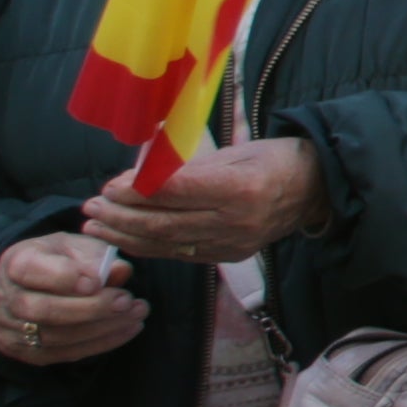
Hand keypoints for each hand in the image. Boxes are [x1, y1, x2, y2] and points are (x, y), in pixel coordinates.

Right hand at [0, 231, 145, 367]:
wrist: (34, 284)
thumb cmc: (61, 259)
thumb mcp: (78, 247)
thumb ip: (97, 256)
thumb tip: (120, 271)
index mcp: (14, 263)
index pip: (30, 270)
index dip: (64, 277)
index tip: (98, 281)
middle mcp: (5, 298)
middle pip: (41, 309)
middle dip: (90, 308)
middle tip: (128, 300)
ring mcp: (11, 329)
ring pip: (55, 336)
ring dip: (102, 328)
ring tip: (136, 314)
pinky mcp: (26, 352)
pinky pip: (64, 353)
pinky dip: (101, 343)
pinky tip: (128, 329)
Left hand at [82, 132, 323, 262]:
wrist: (315, 190)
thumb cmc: (274, 159)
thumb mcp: (236, 150)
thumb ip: (190, 167)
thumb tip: (139, 178)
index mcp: (243, 187)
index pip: (177, 192)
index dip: (138, 191)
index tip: (109, 187)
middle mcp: (238, 221)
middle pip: (166, 223)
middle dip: (121, 217)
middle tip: (91, 208)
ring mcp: (234, 243)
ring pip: (168, 244)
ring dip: (126, 236)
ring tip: (95, 228)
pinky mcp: (230, 256)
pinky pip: (181, 254)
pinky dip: (148, 247)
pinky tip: (125, 240)